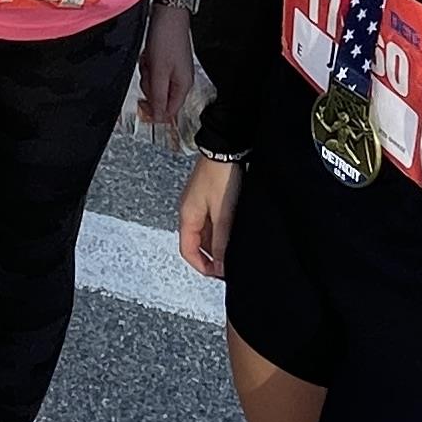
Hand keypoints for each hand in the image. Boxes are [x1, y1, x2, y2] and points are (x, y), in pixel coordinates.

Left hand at [139, 0, 197, 137]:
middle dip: (149, 86)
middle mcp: (181, 80)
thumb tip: (157, 116)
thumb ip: (158, 95)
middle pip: (159, 98)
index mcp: (183, 86)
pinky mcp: (167, 62)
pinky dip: (148, 65)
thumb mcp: (159, 71)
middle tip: (149, 71)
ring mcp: (174, 71)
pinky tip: (149, 55)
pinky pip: (153, 72)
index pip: (169, 112)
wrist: (168, 15)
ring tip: (149, 60)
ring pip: (154, 84)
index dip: (154, 112)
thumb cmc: (167, 38)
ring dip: (148, 74)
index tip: (142, 104)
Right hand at [178, 155, 239, 278]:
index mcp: (187, 217)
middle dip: (210, 257)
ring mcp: (197, 204)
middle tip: (229, 264)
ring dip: (216, 244)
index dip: (202, 266)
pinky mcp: (207, 197)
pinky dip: (219, 231)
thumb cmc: (221, 175)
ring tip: (233, 248)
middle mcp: (189, 212)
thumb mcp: (223, 213)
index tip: (218, 274)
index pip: (187, 252)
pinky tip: (232, 231)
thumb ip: (221, 241)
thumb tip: (220, 266)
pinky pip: (210, 221)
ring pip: (204, 233)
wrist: (226, 148)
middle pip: (195, 244)